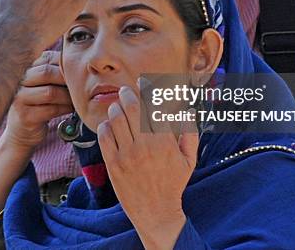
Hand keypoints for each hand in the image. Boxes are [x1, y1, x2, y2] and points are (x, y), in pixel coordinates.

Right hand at [4, 51, 73, 148]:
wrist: (22, 131)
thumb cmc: (40, 104)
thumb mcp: (45, 84)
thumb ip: (56, 72)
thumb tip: (82, 65)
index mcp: (27, 69)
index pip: (48, 58)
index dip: (66, 64)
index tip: (81, 71)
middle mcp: (20, 81)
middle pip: (46, 73)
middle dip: (68, 79)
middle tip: (82, 85)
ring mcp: (20, 99)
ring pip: (50, 92)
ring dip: (68, 96)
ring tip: (78, 99)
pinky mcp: (25, 116)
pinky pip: (51, 109)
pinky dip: (65, 108)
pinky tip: (71, 109)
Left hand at [98, 86, 197, 249]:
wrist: (156, 212)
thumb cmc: (173, 184)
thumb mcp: (189, 160)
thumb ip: (190, 134)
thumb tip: (188, 111)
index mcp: (165, 141)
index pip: (153, 106)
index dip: (147, 90)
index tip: (143, 82)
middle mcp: (145, 145)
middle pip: (132, 107)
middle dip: (127, 94)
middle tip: (125, 90)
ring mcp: (127, 154)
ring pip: (116, 119)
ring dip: (116, 108)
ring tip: (117, 107)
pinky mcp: (113, 163)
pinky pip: (105, 136)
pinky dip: (105, 126)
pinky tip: (109, 125)